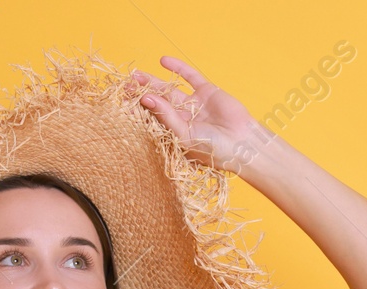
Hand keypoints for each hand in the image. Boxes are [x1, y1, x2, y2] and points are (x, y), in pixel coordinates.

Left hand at [131, 57, 271, 174]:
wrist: (243, 144)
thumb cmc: (214, 149)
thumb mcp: (185, 135)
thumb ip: (166, 115)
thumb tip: (146, 97)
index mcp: (177, 133)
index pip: (154, 117)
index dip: (139, 108)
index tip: (123, 100)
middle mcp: (184, 118)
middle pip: (159, 102)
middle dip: (143, 92)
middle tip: (126, 84)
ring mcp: (195, 104)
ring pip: (171, 89)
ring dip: (154, 81)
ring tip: (137, 74)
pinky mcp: (207, 91)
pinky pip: (190, 77)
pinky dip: (178, 68)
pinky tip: (163, 61)